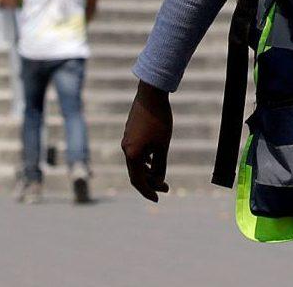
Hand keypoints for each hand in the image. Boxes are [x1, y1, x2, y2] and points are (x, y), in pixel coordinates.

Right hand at [121, 81, 173, 201]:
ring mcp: (127, 140)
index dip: (148, 192)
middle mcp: (126, 148)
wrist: (151, 94)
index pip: (138, 181)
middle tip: (166, 188)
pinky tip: (152, 160)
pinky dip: (144, 160)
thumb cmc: (159, 120)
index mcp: (132, 155)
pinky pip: (135, 152)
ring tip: (160, 176)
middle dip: (150, 182)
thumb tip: (159, 180)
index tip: (158, 198)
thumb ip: (160, 165)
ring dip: (148, 171)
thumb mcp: (163, 146)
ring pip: (136, 162)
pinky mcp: (130, 132)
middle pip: (136, 173)